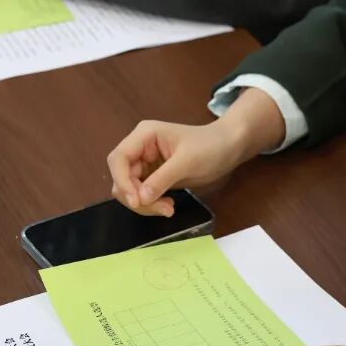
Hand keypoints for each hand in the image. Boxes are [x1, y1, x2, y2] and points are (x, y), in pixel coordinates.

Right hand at [106, 121, 247, 218]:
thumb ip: (162, 179)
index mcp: (144, 136)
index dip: (122, 180)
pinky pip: (142, 194)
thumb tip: (140, 199)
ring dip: (145, 204)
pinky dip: (151, 204)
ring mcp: (145, 164)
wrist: (228, 147)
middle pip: (122, 177)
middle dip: (137, 196)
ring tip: (169, 209)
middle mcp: (139, 149)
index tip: (136, 201)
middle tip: (162, 209)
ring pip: (130, 189)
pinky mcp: (153, 177)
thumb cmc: (210, 146)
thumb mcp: (187, 162)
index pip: (118, 159)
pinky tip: (169, 206)